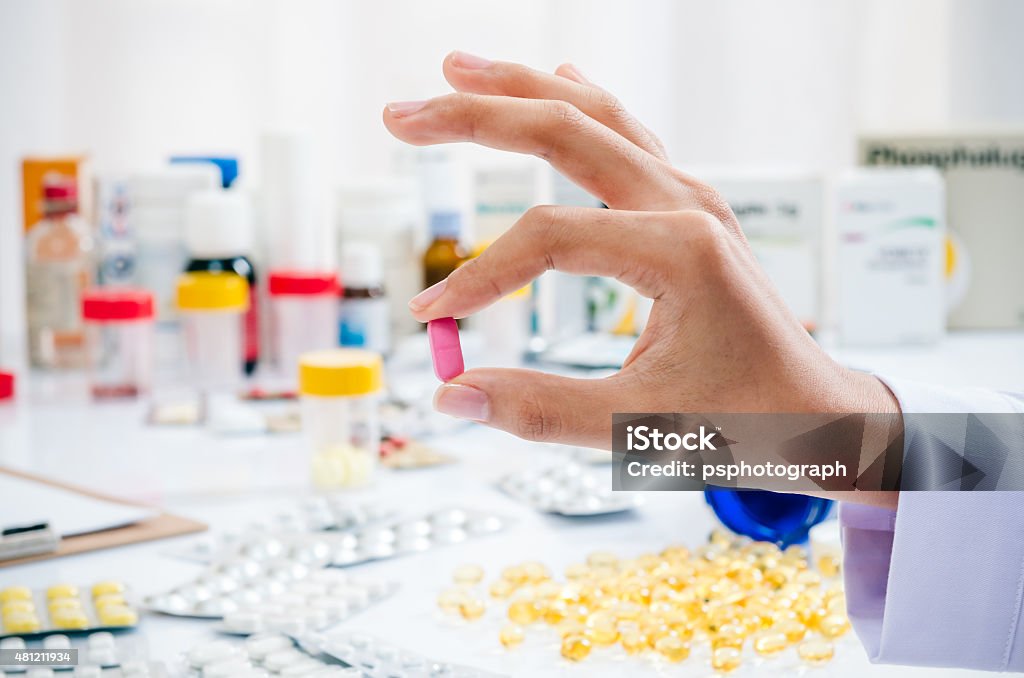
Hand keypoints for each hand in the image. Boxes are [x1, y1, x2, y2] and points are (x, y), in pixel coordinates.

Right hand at [384, 51, 898, 459]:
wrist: (821, 411)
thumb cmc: (751, 421)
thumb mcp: (647, 430)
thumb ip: (545, 410)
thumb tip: (452, 396)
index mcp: (681, 251)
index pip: (549, 238)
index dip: (480, 276)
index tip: (435, 318)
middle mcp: (688, 204)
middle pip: (566, 131)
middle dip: (476, 119)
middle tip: (401, 117)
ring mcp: (693, 196)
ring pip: (597, 116)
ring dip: (521, 90)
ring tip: (454, 71)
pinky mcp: (690, 207)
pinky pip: (629, 134)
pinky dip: (581, 105)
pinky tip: (553, 79)